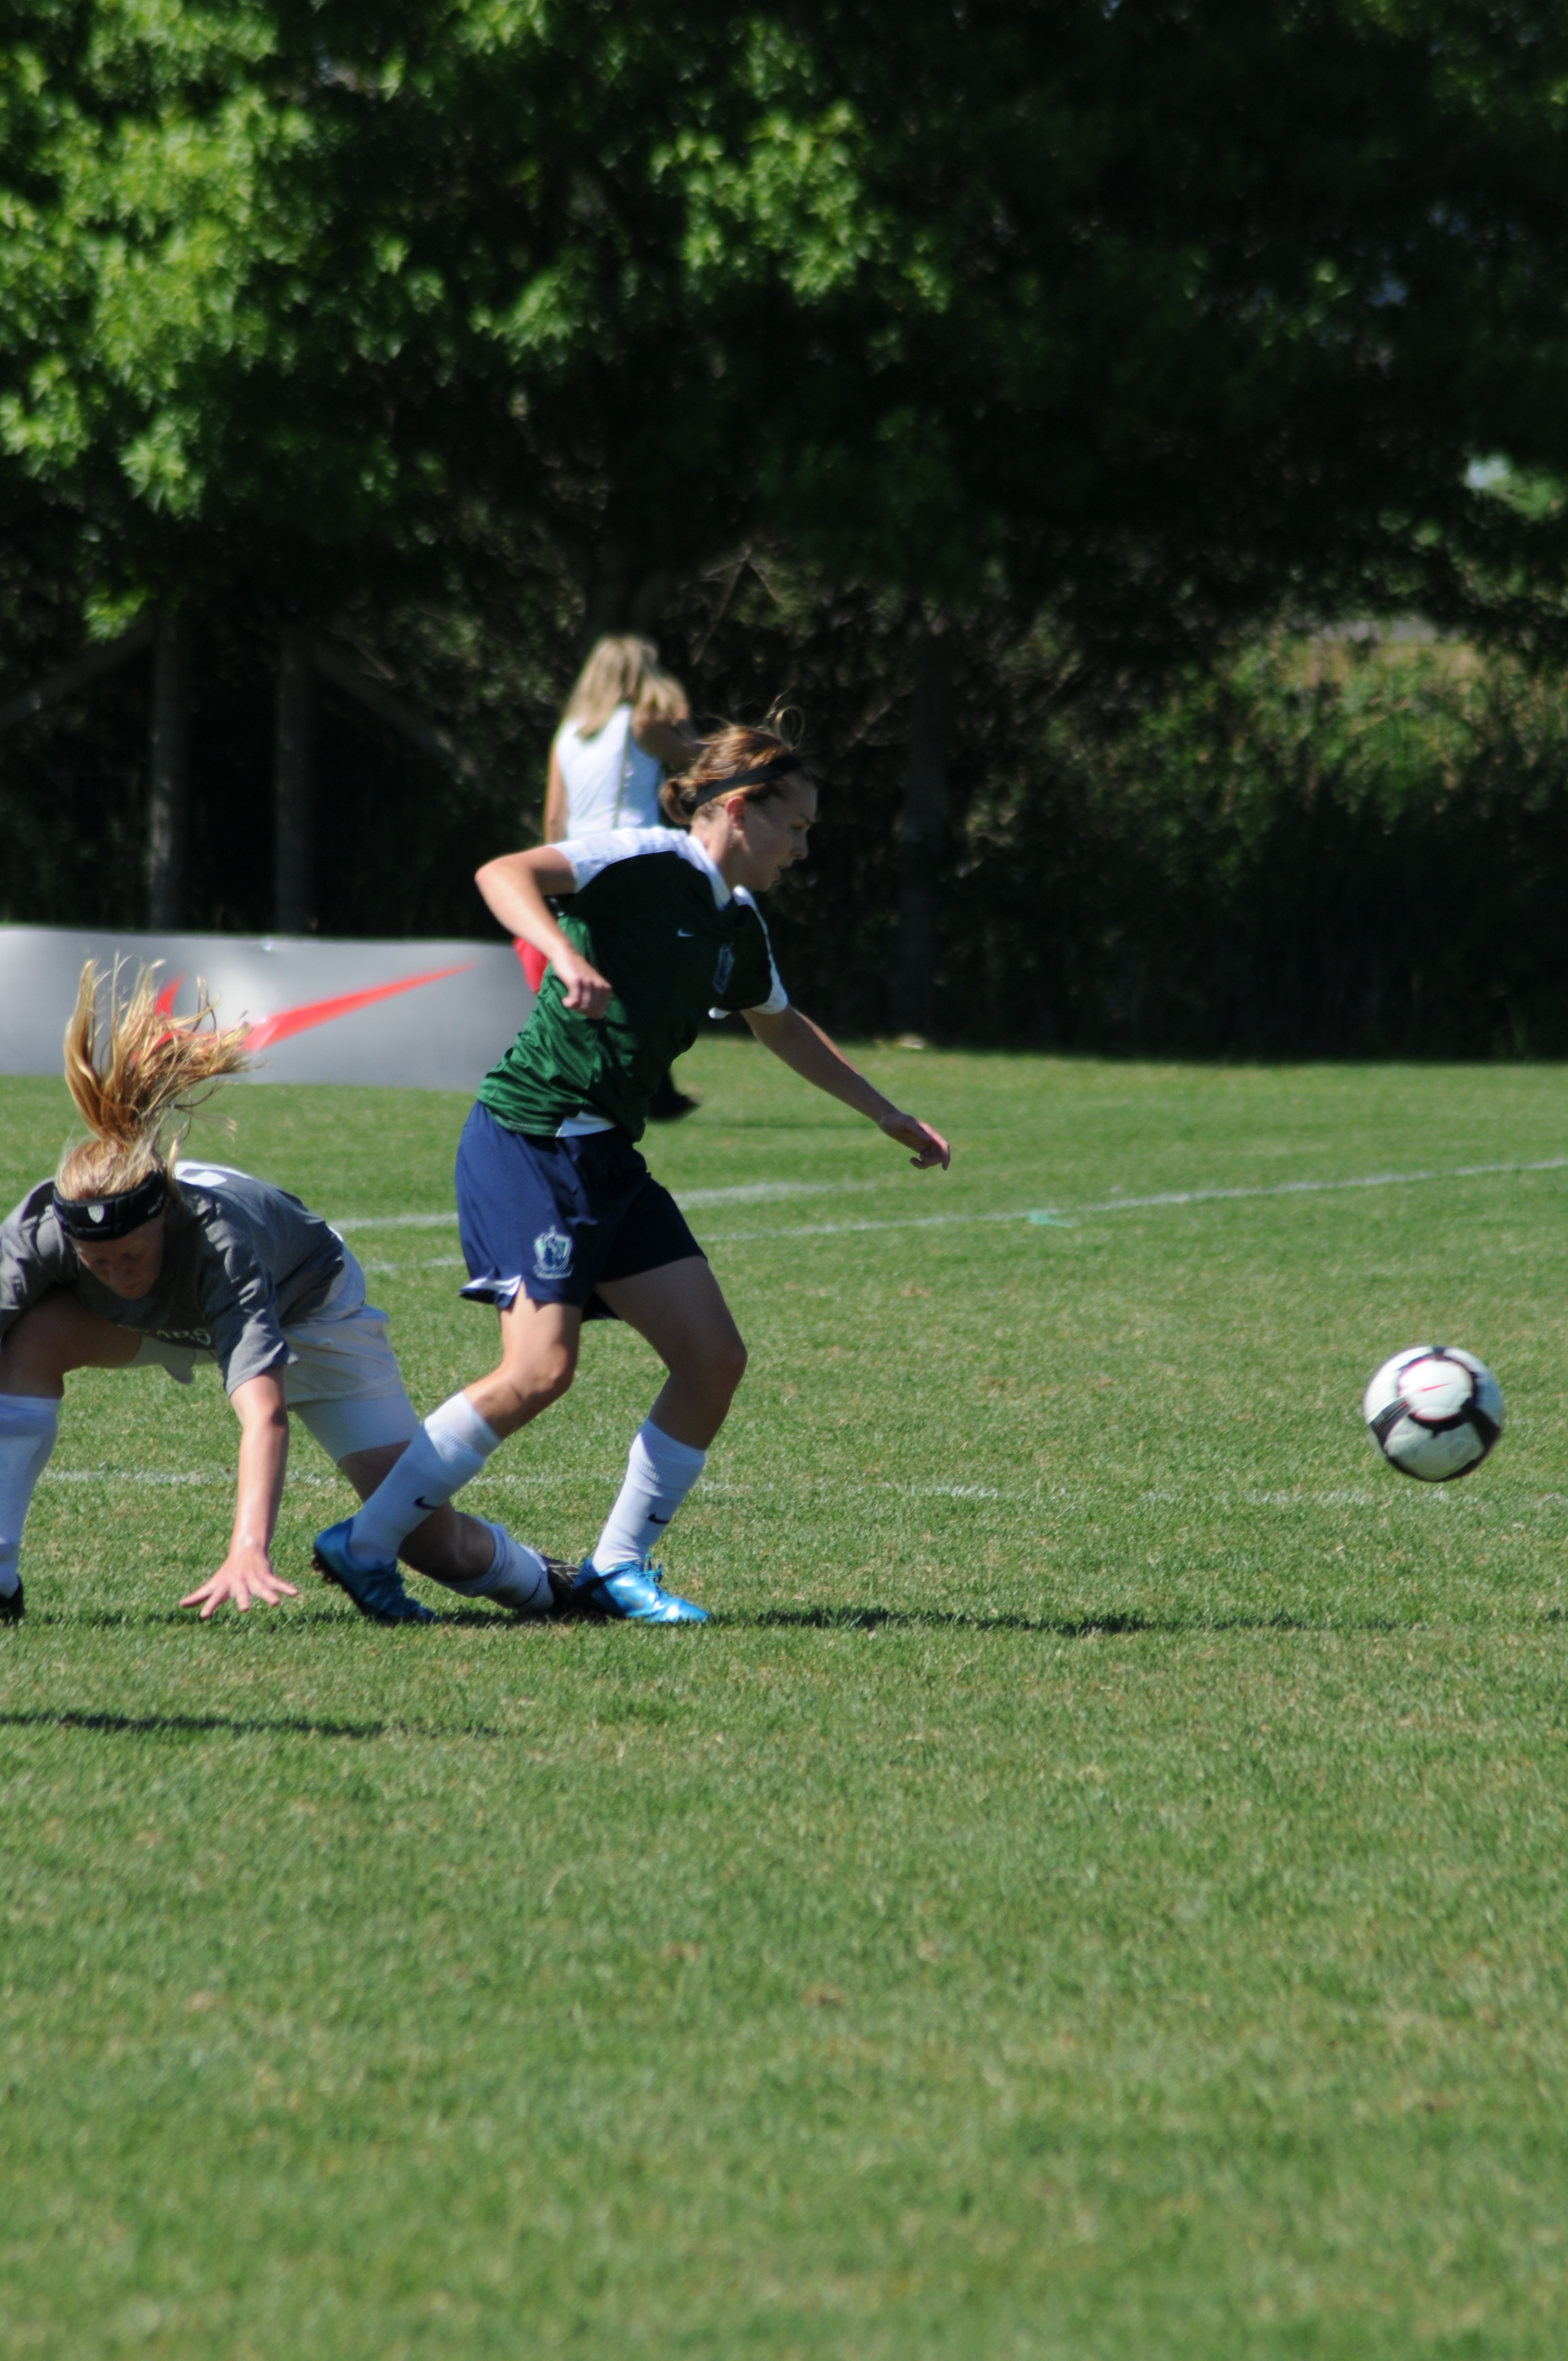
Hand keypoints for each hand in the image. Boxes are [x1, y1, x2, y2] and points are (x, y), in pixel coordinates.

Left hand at [180, 1542, 298, 1619]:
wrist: (245, 1550)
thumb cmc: (227, 1572)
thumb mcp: (213, 1584)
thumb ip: (199, 1596)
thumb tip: (181, 1604)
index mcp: (225, 1586)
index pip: (215, 1597)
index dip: (209, 1606)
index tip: (203, 1616)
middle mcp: (240, 1582)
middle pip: (241, 1592)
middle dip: (244, 1599)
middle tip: (245, 1609)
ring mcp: (254, 1579)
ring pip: (262, 1588)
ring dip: (269, 1595)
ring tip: (275, 1603)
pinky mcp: (267, 1576)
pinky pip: (278, 1582)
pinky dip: (286, 1587)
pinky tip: (295, 1593)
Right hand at [553, 947, 612, 1017]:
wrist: (567, 954)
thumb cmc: (578, 971)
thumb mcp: (592, 984)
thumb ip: (595, 998)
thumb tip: (596, 1017)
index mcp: (606, 988)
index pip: (599, 1013)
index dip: (588, 1013)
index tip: (580, 1006)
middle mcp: (600, 986)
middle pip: (592, 1012)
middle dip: (581, 1012)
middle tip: (574, 1004)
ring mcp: (589, 983)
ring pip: (584, 1008)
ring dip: (574, 1008)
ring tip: (569, 1002)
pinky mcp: (577, 981)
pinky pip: (575, 1002)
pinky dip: (569, 1004)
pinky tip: (565, 1001)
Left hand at [880, 1109, 950, 1168]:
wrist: (887, 1120)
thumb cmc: (896, 1120)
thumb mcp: (906, 1123)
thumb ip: (918, 1130)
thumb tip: (930, 1139)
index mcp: (929, 1132)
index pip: (944, 1145)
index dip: (946, 1157)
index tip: (944, 1168)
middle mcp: (929, 1138)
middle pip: (940, 1155)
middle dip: (932, 1161)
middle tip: (921, 1159)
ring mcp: (924, 1143)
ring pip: (933, 1158)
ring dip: (926, 1164)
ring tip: (913, 1161)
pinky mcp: (918, 1147)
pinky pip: (925, 1159)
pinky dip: (920, 1164)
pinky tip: (911, 1160)